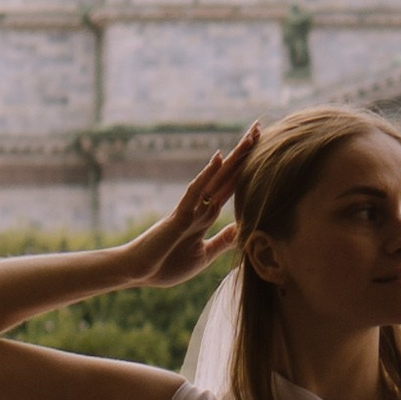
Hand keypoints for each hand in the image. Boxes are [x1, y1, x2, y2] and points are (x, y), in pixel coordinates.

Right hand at [119, 131, 258, 288]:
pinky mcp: (178, 217)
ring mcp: (189, 209)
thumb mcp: (203, 255)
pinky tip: (218, 159)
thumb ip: (221, 241)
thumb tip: (241, 228)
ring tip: (249, 136)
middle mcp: (200, 207)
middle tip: (260, 127)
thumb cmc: (166, 265)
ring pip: (215, 178)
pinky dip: (206, 175)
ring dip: (233, 158)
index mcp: (206, 216)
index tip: (263, 149)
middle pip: (226, 176)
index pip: (231, 187)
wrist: (137, 272)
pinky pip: (194, 192)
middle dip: (243, 154)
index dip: (247, 169)